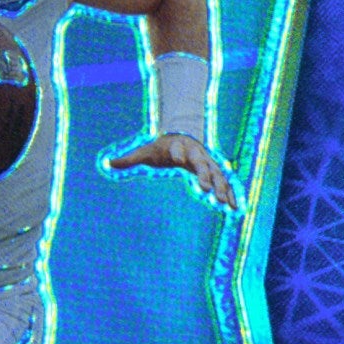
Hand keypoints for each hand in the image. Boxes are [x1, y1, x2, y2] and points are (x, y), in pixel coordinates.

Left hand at [107, 132, 237, 208]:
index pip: (179, 150)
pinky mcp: (214, 171)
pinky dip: (231, 193)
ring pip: (218, 175)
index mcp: (179, 147)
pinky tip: (235, 207)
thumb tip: (107, 163)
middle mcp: (197, 154)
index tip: (178, 160)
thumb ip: (129, 159)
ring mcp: (208, 162)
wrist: (182, 136)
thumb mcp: (146, 152)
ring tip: (226, 204)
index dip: (178, 154)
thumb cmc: (162, 148)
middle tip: (207, 190)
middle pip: (203, 164)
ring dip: (222, 188)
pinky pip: (224, 182)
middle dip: (206, 176)